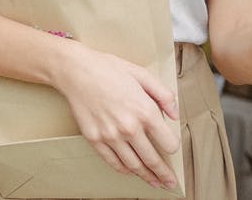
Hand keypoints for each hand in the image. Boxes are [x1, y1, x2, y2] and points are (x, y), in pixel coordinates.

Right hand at [53, 44, 180, 189]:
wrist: (76, 71)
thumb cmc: (108, 69)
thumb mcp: (142, 74)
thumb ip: (164, 95)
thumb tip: (175, 114)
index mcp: (145, 111)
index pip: (168, 143)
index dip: (173, 147)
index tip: (172, 148)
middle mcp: (129, 127)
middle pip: (152, 160)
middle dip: (164, 174)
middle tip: (170, 182)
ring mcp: (110, 136)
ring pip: (133, 165)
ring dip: (146, 176)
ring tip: (154, 182)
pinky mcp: (95, 139)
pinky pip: (113, 162)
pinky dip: (124, 170)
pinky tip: (131, 171)